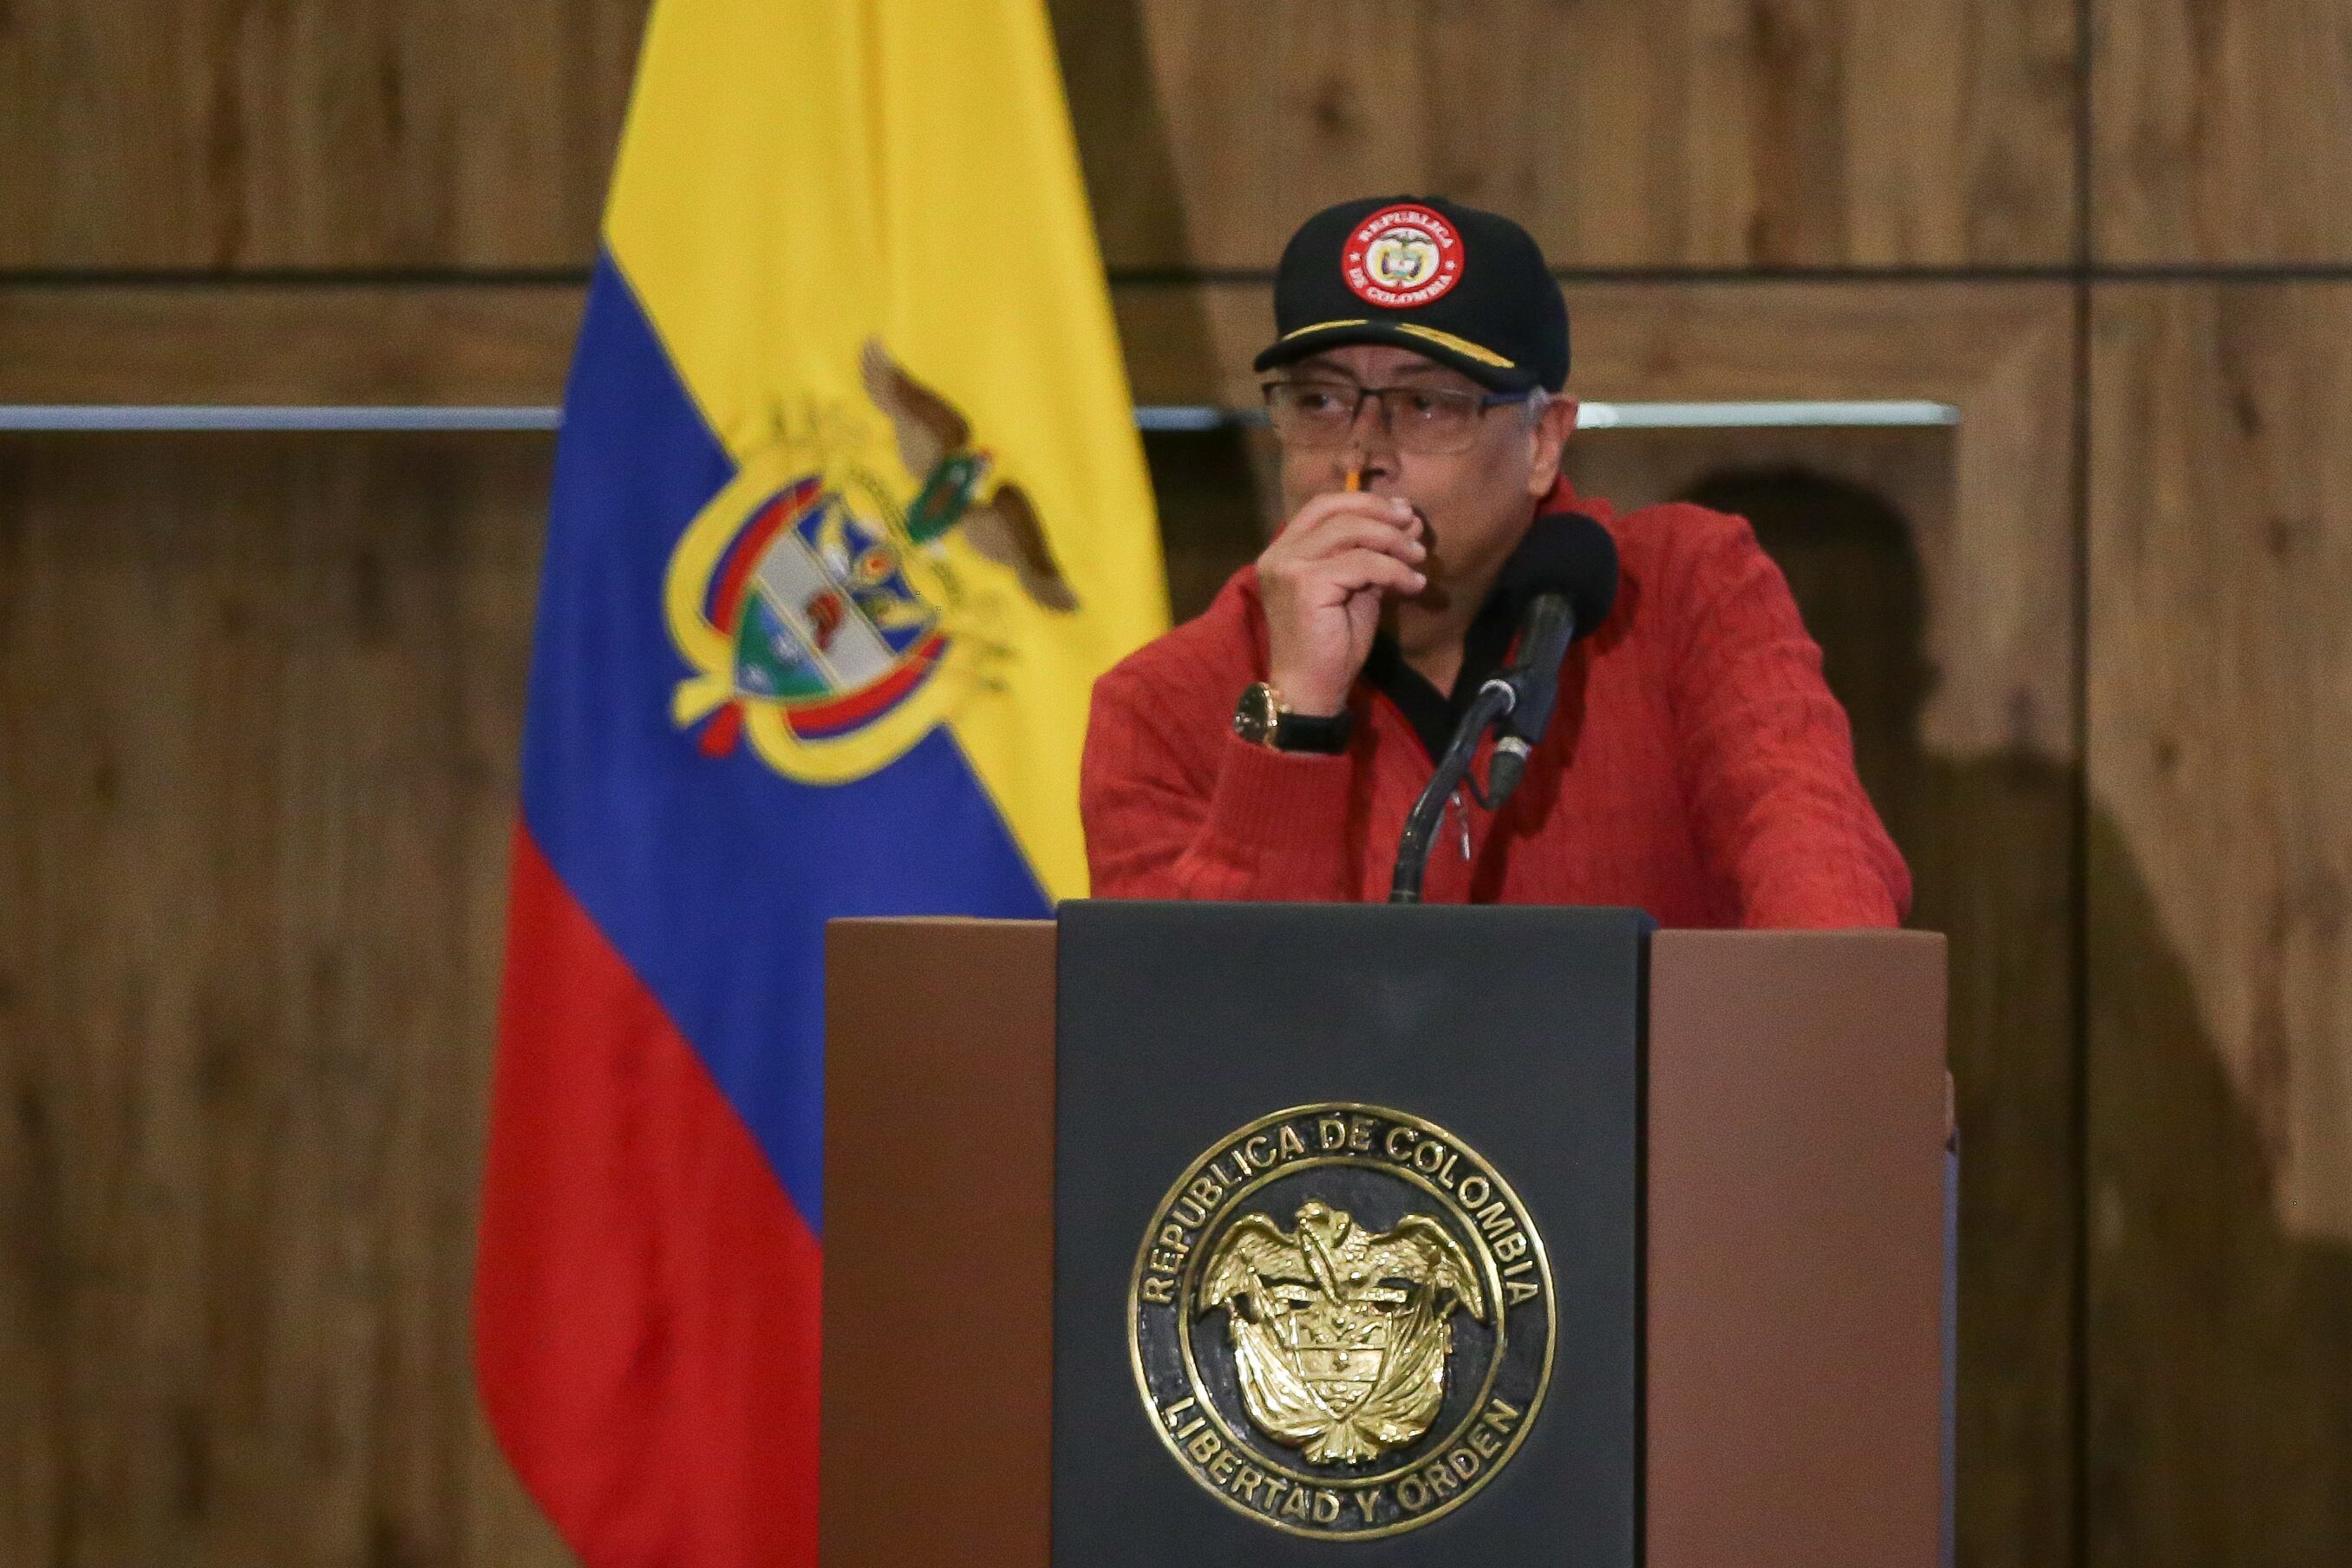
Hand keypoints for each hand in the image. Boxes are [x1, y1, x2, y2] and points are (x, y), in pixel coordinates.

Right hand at [1256, 492, 1426, 714]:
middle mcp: (1279, 554)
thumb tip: (1408, 521)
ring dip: (1392, 541)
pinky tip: (1413, 584)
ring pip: (1350, 532)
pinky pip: (1361, 563)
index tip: (1402, 511)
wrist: (1312, 690)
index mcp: (1284, 551)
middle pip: (1335, 511)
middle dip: (1381, 514)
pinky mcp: (1305, 585)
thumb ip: (1374, 555)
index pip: (1323, 506)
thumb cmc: (1331, 646)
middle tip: (1414, 528)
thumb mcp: (1357, 590)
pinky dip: (1393, 570)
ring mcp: (1288, 568)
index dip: (1365, 501)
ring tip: (1419, 558)